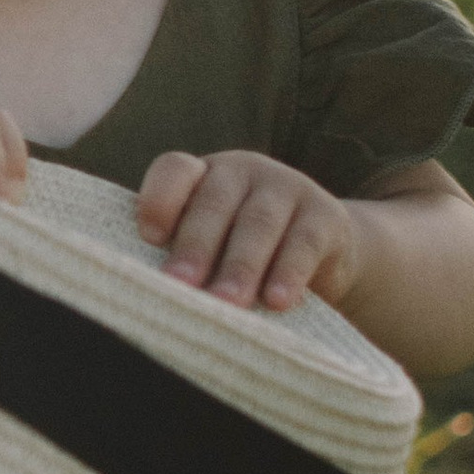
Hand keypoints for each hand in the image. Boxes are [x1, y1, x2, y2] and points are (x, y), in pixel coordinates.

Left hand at [136, 149, 362, 311]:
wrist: (324, 252)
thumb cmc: (242, 253)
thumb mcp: (213, 246)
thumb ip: (184, 257)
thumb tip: (151, 298)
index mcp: (203, 174)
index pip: (176, 170)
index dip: (160, 199)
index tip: (149, 238)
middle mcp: (242, 171)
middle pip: (214, 202)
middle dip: (195, 246)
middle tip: (181, 285)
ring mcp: (286, 186)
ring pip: (258, 223)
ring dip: (240, 266)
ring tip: (227, 303)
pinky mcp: (325, 214)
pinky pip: (304, 243)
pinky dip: (289, 273)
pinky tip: (277, 302)